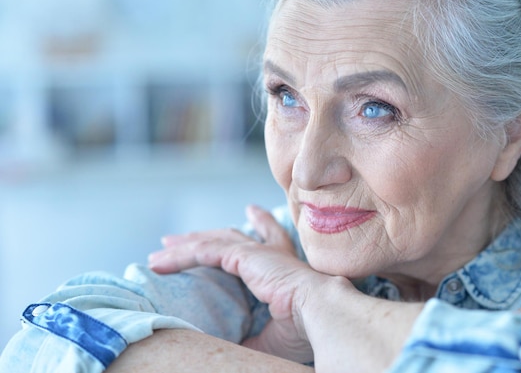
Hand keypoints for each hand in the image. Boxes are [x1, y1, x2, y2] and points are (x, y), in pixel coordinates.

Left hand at [148, 205, 323, 362]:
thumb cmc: (306, 328)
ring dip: (183, 247)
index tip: (252, 211)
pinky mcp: (244, 255)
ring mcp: (257, 252)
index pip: (271, 238)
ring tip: (161, 249)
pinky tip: (161, 263)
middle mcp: (271, 253)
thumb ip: (251, 336)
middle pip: (231, 236)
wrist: (320, 313)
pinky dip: (180, 256)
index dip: (261, 223)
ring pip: (211, 243)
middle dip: (206, 235)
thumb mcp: (273, 336)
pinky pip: (204, 251)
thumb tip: (232, 349)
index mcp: (285, 267)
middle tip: (182, 237)